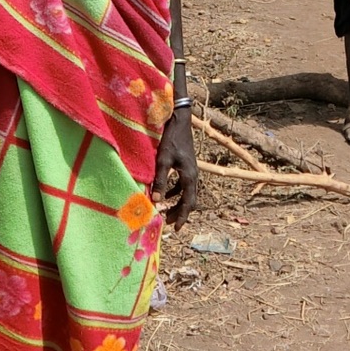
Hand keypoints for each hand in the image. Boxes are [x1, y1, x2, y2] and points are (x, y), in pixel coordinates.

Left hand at [153, 112, 199, 229]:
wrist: (180, 121)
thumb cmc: (171, 139)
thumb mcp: (163, 160)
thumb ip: (160, 180)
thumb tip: (156, 201)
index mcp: (189, 176)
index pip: (188, 202)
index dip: (182, 216)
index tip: (175, 228)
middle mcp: (193, 175)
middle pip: (189, 200)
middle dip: (179, 212)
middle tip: (168, 222)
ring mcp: (191, 170)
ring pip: (186, 193)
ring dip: (177, 203)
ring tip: (166, 211)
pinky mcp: (187, 165)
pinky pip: (183, 184)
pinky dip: (175, 192)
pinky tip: (165, 194)